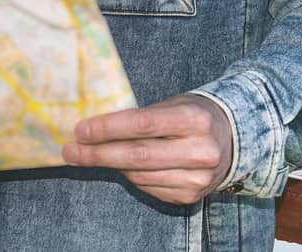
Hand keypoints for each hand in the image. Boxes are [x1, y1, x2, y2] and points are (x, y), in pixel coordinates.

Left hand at [61, 93, 232, 204]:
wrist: (230, 141)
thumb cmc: (190, 117)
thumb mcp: (172, 106)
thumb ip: (140, 117)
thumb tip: (93, 129)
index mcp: (195, 119)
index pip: (143, 124)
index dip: (108, 128)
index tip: (80, 129)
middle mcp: (200, 151)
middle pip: (138, 155)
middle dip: (98, 153)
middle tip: (70, 150)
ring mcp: (198, 178)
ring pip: (140, 175)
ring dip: (108, 166)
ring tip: (87, 156)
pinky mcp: (190, 196)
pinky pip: (148, 187)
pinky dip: (129, 176)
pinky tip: (120, 166)